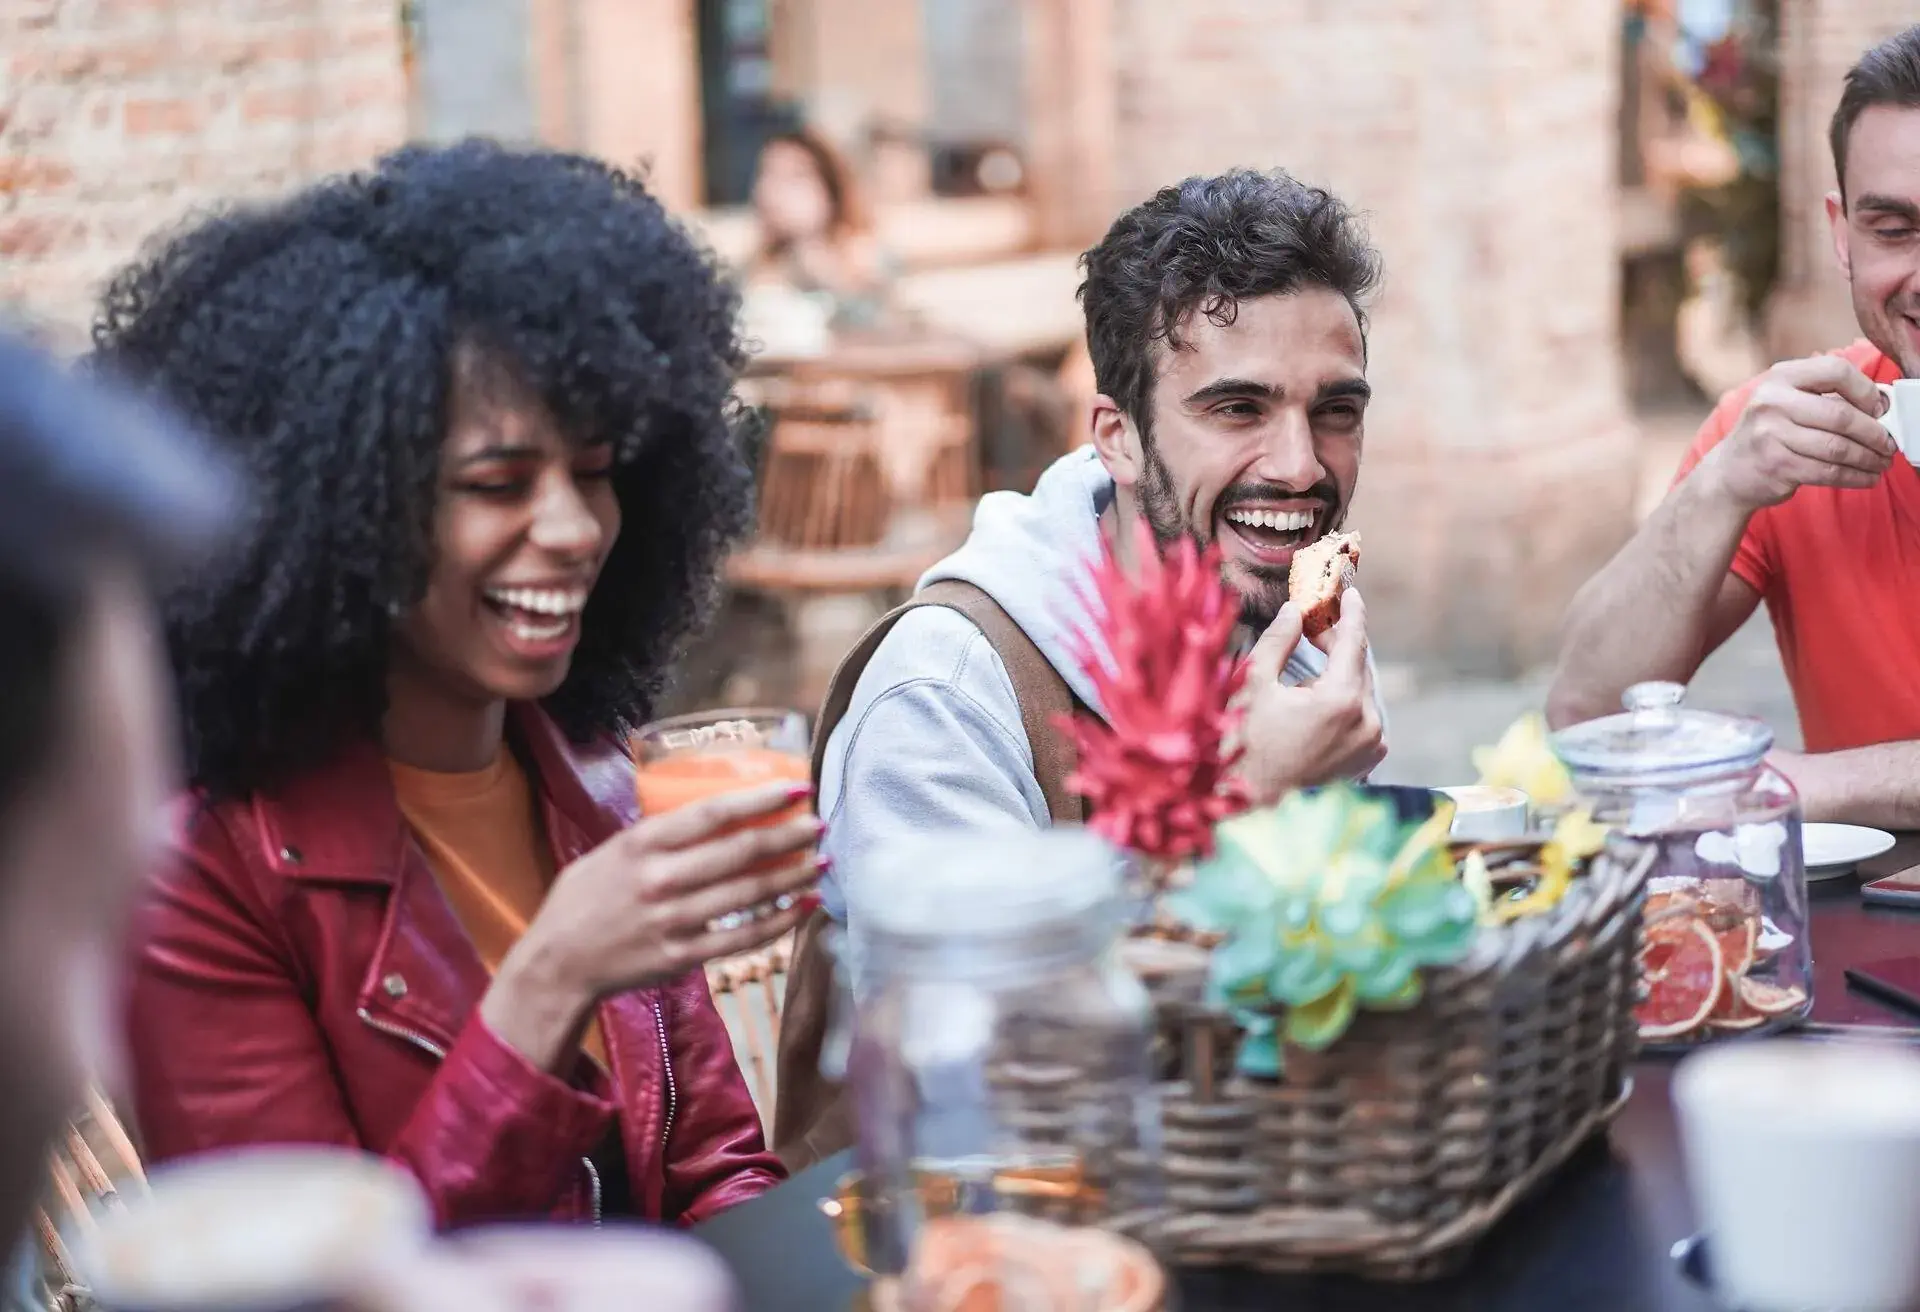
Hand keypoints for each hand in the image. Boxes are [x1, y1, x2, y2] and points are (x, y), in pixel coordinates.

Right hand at [483, 781, 821, 1070]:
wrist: (558, 963)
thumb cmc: (584, 899)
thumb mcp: (612, 850)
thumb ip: (659, 834)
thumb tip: (715, 812)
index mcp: (642, 844)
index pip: (713, 812)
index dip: (761, 798)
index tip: (797, 788)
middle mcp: (661, 879)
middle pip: (741, 851)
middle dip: (789, 835)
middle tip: (819, 825)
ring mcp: (674, 920)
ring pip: (750, 893)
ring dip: (793, 875)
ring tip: (821, 862)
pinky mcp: (684, 956)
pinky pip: (744, 937)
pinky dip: (781, 921)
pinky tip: (804, 906)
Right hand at [1230, 589, 1385, 804]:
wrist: (1247, 810)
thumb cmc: (1243, 748)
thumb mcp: (1254, 686)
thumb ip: (1278, 641)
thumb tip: (1294, 611)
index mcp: (1341, 700)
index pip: (1354, 641)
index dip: (1351, 612)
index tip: (1349, 592)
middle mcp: (1366, 723)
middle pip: (1358, 667)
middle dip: (1335, 644)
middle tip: (1310, 627)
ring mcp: (1370, 745)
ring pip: (1359, 692)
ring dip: (1336, 676)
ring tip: (1303, 673)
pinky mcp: (1366, 762)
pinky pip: (1360, 719)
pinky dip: (1341, 704)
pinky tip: (1312, 704)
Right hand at [1699, 356, 1893, 511]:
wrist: (1729, 472)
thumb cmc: (1770, 435)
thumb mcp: (1789, 403)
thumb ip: (1829, 399)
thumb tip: (1883, 406)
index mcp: (1781, 378)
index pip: (1835, 371)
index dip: (1865, 390)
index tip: (1879, 410)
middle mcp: (1772, 402)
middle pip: (1841, 415)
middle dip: (1874, 433)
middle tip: (1889, 444)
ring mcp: (1771, 435)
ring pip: (1838, 448)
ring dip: (1868, 458)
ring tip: (1882, 462)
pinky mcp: (1776, 465)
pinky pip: (1828, 472)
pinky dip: (1855, 477)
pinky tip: (1867, 477)